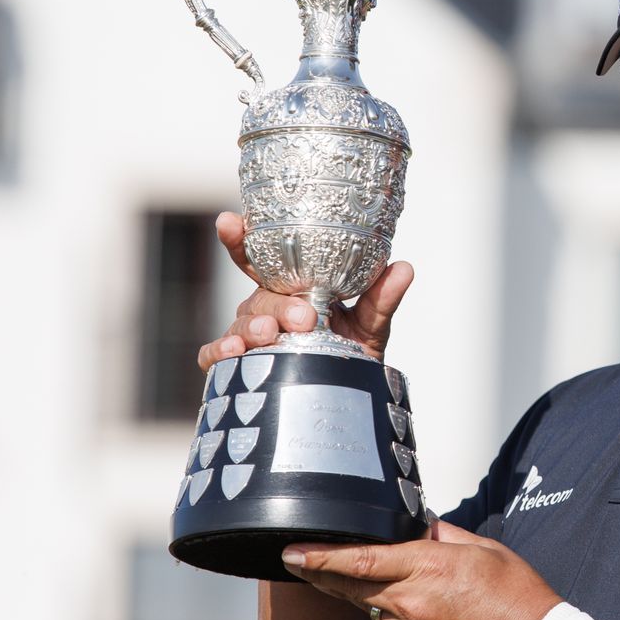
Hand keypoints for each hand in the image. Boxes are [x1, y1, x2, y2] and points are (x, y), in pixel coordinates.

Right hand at [197, 211, 413, 370]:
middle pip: (259, 296)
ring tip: (270, 336)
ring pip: (240, 323)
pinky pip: (215, 355)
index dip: (241, 239)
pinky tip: (232, 351)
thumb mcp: (370, 324)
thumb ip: (381, 298)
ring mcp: (249, 337)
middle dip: (278, 306)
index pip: (261, 259)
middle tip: (304, 319)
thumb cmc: (350, 353)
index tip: (230, 221)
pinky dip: (219, 351)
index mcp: (290, 290)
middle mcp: (265, 309)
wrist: (346, 398)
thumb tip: (403, 268)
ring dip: (253, 328)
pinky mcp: (236, 367)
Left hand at [281, 521, 562, 619]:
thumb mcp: (484, 549)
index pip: (358, 559)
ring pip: (376, 609)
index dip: (319, 557)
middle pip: (352, 586)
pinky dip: (402, 617)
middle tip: (299, 562)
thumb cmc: (518, 598)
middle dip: (322, 573)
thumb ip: (443, 535)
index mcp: (426, 568)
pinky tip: (432, 613)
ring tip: (413, 586)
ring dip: (377, 594)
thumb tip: (419, 528)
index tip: (292, 552)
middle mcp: (410, 603)